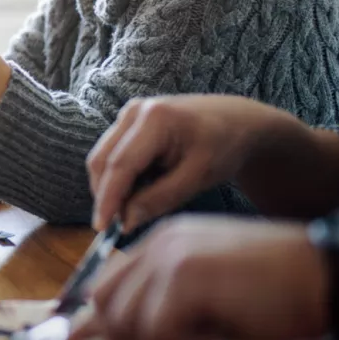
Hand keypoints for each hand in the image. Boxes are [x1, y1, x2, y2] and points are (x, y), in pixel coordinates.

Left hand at [72, 216, 327, 339]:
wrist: (326, 278)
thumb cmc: (275, 291)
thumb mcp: (206, 292)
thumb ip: (157, 304)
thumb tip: (107, 338)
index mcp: (162, 240)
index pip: (106, 285)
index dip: (110, 325)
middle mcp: (159, 242)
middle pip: (106, 304)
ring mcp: (170, 257)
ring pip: (126, 321)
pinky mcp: (186, 279)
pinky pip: (157, 331)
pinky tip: (211, 338)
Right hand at [86, 95, 312, 233]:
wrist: (237, 121)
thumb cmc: (223, 147)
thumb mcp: (197, 177)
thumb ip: (160, 199)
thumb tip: (125, 222)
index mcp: (155, 119)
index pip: (120, 164)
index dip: (107, 198)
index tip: (101, 228)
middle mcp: (135, 111)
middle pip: (102, 159)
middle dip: (104, 195)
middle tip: (115, 226)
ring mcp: (129, 113)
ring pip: (102, 157)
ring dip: (109, 187)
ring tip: (130, 209)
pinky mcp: (128, 121)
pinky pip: (112, 153)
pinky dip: (118, 177)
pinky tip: (136, 192)